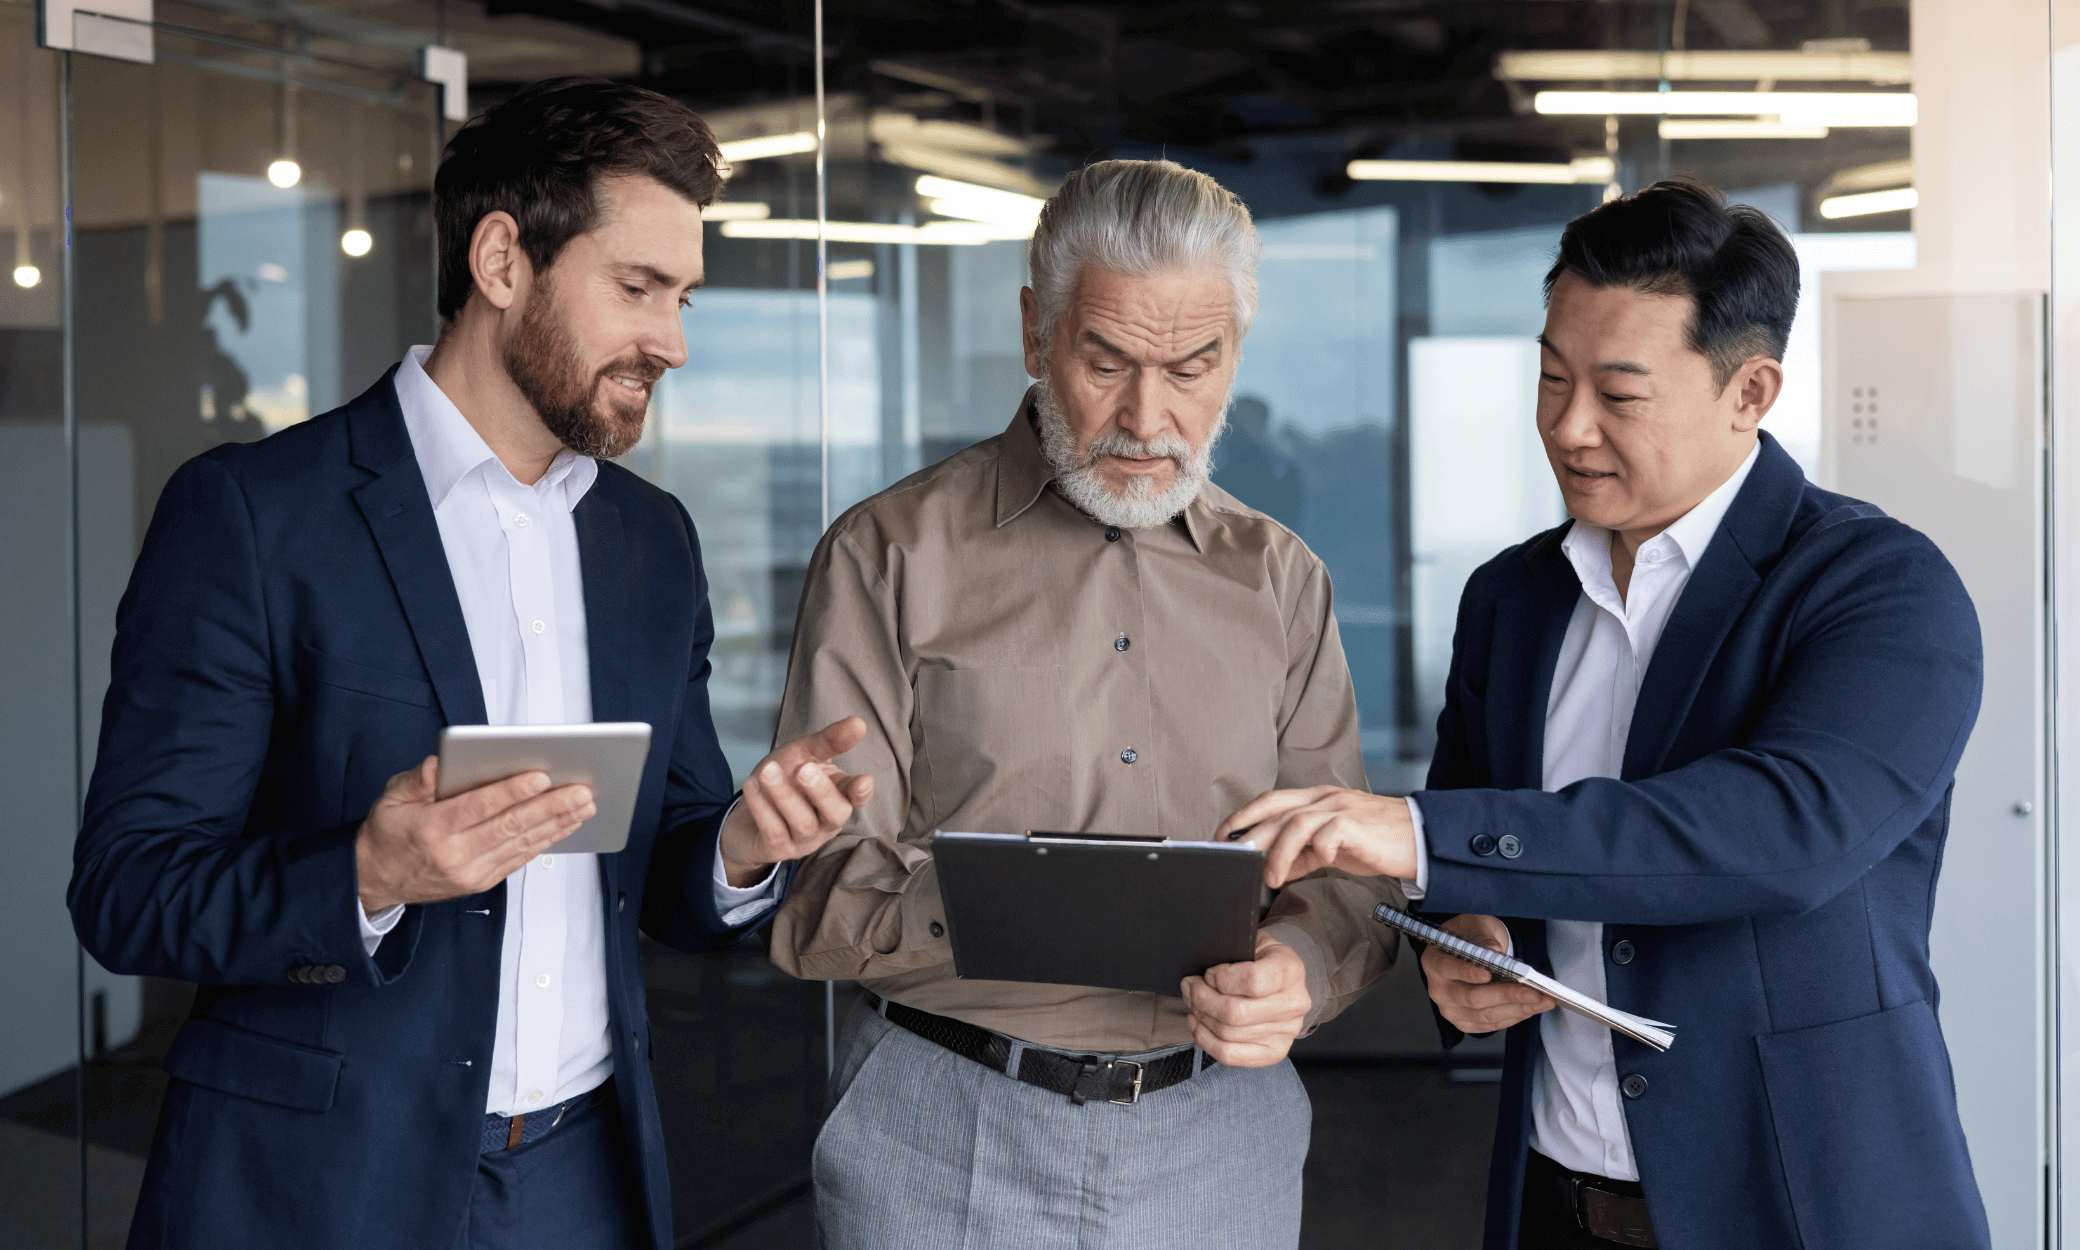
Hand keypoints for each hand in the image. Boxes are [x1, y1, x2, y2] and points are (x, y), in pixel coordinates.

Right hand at [354, 757, 595, 913]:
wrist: (375, 880)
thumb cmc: (388, 833)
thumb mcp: (389, 799)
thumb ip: (416, 780)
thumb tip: (441, 763)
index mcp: (432, 829)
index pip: (479, 807)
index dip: (512, 791)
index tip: (541, 776)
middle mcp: (454, 854)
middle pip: (510, 826)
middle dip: (550, 807)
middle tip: (581, 791)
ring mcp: (471, 872)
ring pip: (522, 844)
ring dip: (557, 824)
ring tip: (585, 805)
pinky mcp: (481, 882)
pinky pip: (519, 859)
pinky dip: (546, 841)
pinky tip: (566, 825)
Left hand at [719, 716, 874, 885]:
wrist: (745, 815)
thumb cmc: (784, 780)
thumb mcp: (804, 755)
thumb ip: (829, 741)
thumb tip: (858, 723)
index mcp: (838, 796)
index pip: (856, 795)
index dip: (861, 791)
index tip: (863, 781)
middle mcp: (826, 822)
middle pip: (835, 813)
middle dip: (821, 791)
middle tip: (804, 769)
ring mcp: (803, 839)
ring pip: (802, 822)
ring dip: (784, 795)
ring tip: (767, 771)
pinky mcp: (778, 849)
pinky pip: (773, 830)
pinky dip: (762, 807)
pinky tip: (751, 785)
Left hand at [1180, 933, 1311, 1066]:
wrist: (1284, 980)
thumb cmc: (1261, 958)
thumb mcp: (1252, 942)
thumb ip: (1232, 953)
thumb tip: (1203, 973)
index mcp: (1291, 970)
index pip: (1252, 981)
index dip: (1222, 978)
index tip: (1210, 973)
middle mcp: (1294, 1004)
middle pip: (1235, 1012)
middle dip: (1202, 998)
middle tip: (1190, 986)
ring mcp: (1287, 1032)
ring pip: (1228, 1033)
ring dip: (1200, 1016)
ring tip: (1192, 1001)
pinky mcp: (1274, 1052)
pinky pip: (1229, 1054)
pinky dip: (1205, 1039)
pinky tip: (1197, 1022)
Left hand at [1216, 786, 1416, 886]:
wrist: (1421, 839)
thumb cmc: (1377, 842)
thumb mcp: (1334, 846)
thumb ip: (1305, 852)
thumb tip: (1275, 867)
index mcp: (1316, 799)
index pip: (1270, 800)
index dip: (1243, 815)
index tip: (1223, 836)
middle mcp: (1324, 798)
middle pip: (1275, 809)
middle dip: (1249, 833)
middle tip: (1232, 857)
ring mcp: (1340, 808)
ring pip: (1295, 822)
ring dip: (1277, 851)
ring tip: (1270, 877)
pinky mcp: (1355, 824)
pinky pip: (1326, 834)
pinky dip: (1315, 851)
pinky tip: (1315, 865)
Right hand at [1422, 913, 1554, 1033]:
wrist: (1467, 951)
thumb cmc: (1470, 935)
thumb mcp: (1475, 926)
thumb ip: (1484, 939)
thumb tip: (1496, 953)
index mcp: (1433, 961)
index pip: (1448, 968)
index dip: (1467, 972)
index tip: (1488, 973)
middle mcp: (1438, 989)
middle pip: (1472, 997)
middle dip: (1507, 995)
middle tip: (1535, 992)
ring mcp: (1451, 1009)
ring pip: (1486, 1015)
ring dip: (1518, 1009)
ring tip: (1543, 1000)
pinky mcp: (1465, 1022)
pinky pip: (1492, 1024)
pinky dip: (1514, 1016)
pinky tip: (1532, 1007)